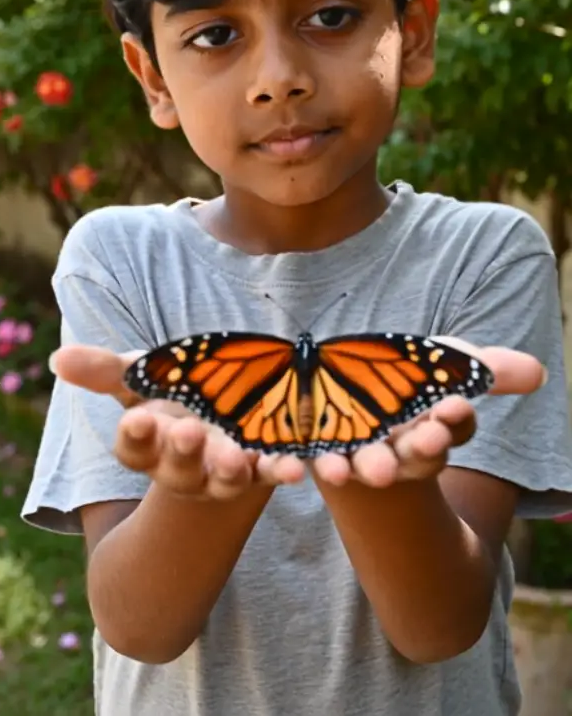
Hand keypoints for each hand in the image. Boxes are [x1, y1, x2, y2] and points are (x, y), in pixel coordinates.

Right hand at [50, 345, 306, 499]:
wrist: (225, 402)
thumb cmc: (175, 389)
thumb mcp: (142, 374)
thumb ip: (104, 370)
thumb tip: (57, 359)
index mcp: (149, 443)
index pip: (133, 447)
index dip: (135, 436)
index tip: (138, 419)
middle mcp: (182, 466)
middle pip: (178, 468)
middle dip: (183, 452)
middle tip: (189, 432)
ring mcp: (223, 471)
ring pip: (224, 479)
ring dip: (230, 470)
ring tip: (236, 458)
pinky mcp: (263, 467)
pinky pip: (272, 472)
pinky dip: (283, 470)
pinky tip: (296, 467)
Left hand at [312, 337, 545, 488]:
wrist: (347, 387)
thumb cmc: (408, 379)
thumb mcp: (447, 365)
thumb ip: (488, 369)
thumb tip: (540, 373)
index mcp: (430, 432)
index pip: (450, 430)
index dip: (454, 422)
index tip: (455, 408)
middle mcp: (394, 450)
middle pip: (409, 457)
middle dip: (418, 451)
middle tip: (426, 441)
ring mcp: (352, 453)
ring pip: (356, 466)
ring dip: (356, 468)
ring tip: (353, 470)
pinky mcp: (310, 449)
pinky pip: (304, 461)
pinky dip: (299, 465)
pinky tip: (295, 466)